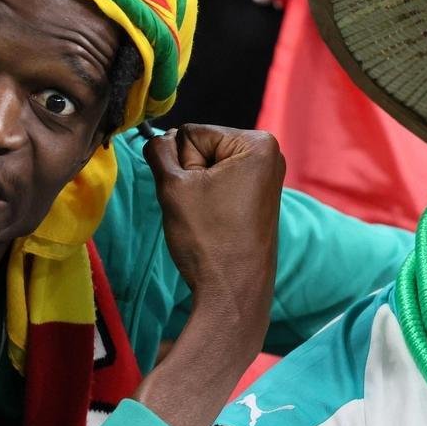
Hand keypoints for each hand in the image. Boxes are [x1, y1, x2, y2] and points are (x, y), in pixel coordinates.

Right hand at [144, 124, 285, 321]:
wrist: (233, 292)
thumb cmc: (209, 240)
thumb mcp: (173, 186)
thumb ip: (159, 151)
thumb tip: (156, 137)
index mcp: (258, 143)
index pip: (192, 133)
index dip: (181, 163)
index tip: (194, 194)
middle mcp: (270, 154)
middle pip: (203, 148)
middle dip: (191, 174)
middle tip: (200, 209)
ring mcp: (267, 177)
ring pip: (208, 168)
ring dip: (197, 189)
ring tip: (207, 217)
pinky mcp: (260, 198)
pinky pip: (221, 185)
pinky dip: (209, 200)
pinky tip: (214, 222)